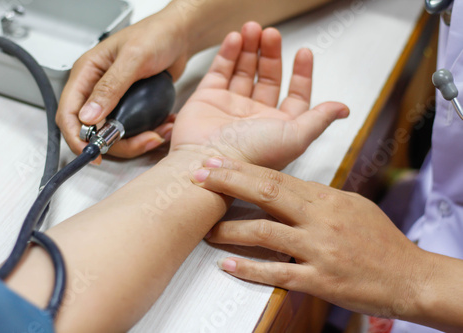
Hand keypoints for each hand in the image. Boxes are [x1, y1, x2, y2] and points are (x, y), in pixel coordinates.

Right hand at [56, 10, 189, 162]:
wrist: (179, 36)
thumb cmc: (155, 35)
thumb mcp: (133, 58)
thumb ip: (110, 86)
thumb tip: (89, 115)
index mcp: (87, 72)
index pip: (68, 111)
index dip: (76, 136)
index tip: (91, 152)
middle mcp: (96, 88)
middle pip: (90, 130)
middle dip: (112, 143)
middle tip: (137, 144)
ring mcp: (114, 99)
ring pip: (111, 134)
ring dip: (133, 142)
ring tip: (155, 136)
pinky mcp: (130, 106)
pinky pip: (130, 130)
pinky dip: (143, 135)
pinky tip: (158, 130)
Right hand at [171, 22, 348, 169]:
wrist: (208, 161)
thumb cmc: (252, 154)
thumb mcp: (295, 137)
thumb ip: (319, 119)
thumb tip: (343, 109)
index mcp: (278, 127)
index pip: (295, 95)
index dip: (302, 74)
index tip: (304, 52)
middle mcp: (255, 117)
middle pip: (269, 78)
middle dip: (272, 54)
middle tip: (271, 34)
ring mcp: (231, 106)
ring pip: (244, 70)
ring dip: (250, 49)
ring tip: (253, 29)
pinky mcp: (207, 99)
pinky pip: (220, 71)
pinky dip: (228, 53)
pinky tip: (236, 39)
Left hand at [190, 157, 432, 319]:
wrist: (408, 276)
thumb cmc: (380, 240)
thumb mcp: (351, 206)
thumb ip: (317, 198)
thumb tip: (288, 190)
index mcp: (327, 199)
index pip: (277, 177)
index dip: (243, 169)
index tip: (218, 162)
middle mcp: (319, 220)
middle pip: (267, 194)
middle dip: (229, 184)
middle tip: (200, 178)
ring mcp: (318, 250)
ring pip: (266, 234)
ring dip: (231, 230)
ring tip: (207, 230)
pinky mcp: (319, 281)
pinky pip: (278, 274)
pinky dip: (250, 269)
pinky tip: (228, 266)